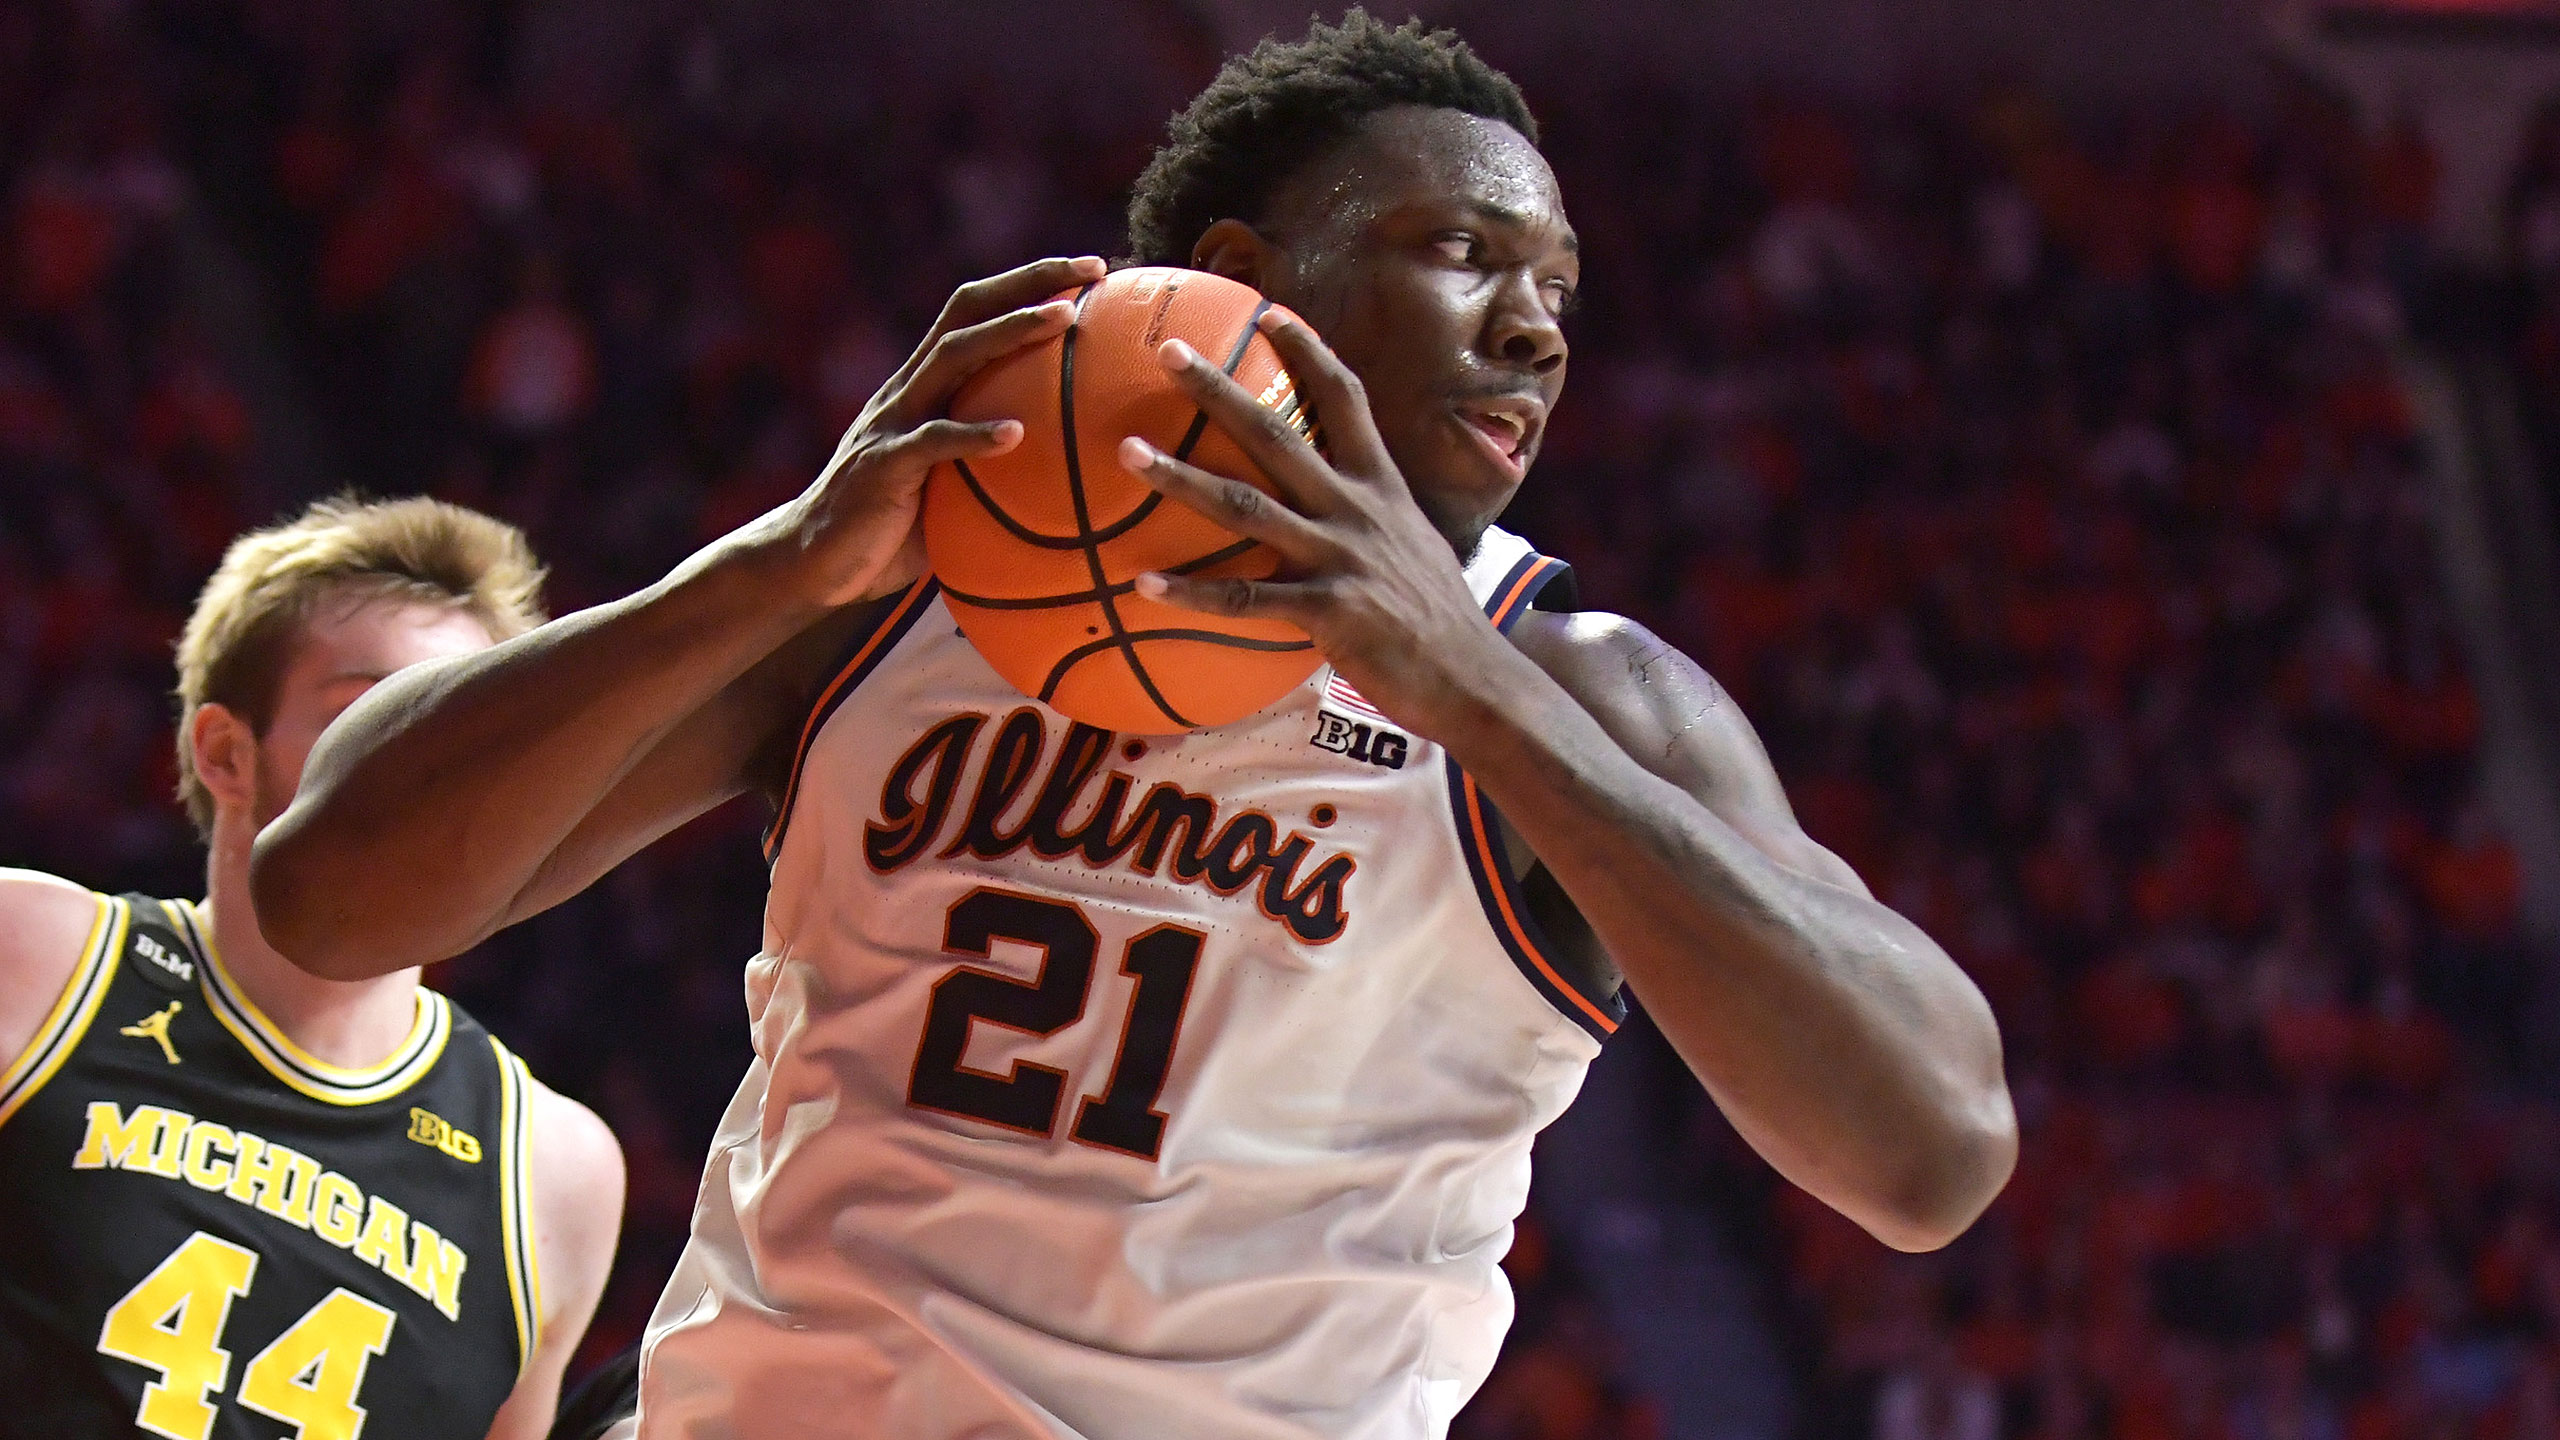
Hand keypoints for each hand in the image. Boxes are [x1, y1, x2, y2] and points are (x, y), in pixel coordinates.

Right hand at [771, 255, 1106, 605]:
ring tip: (1062, 321)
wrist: (813, 563)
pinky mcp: (882, 466)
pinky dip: (973, 435)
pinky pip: (932, 443)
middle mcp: (908, 390)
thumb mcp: (951, 483)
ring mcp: (892, 423)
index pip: (975, 313)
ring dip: (1008, 333)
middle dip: (1029, 284)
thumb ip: (995, 461)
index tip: (1090, 270)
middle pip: (967, 314)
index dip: (1028, 284)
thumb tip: (1073, 468)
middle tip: (1090, 271)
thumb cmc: (894, 529)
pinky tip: (1015, 434)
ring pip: (951, 358)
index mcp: (924, 385)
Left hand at [1119, 311, 1520, 737]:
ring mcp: (1341, 558)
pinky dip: (1193, 592)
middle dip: (1220, 389)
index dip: (1306, 351)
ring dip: (1180, 477)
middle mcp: (1357, 510)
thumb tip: (1341, 506)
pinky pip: (1247, 599)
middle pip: (1278, 433)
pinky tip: (1143, 586)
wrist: (1474, 680)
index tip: (1266, 312)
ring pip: (1246, 507)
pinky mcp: (1329, 612)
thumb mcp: (1415, 545)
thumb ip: (1374, 517)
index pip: (1345, 397)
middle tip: (1168, 352)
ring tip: (1126, 451)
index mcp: (1381, 487)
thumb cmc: (1438, 619)